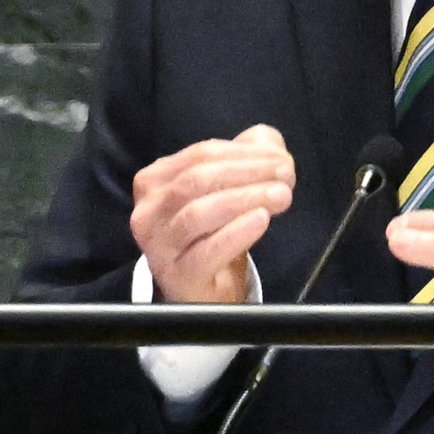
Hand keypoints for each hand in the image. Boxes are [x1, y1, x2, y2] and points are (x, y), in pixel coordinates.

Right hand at [131, 125, 292, 304]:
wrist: (202, 290)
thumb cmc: (212, 233)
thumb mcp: (227, 188)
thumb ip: (248, 155)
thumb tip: (268, 143)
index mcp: (154, 180)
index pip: (199, 155)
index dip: (243, 153)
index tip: (282, 159)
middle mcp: (148, 211)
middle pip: (197, 180)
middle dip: (247, 172)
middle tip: (286, 176)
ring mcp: (159, 246)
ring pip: (198, 213)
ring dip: (245, 199)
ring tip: (281, 196)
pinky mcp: (177, 275)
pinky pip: (206, 251)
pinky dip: (236, 233)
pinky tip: (261, 220)